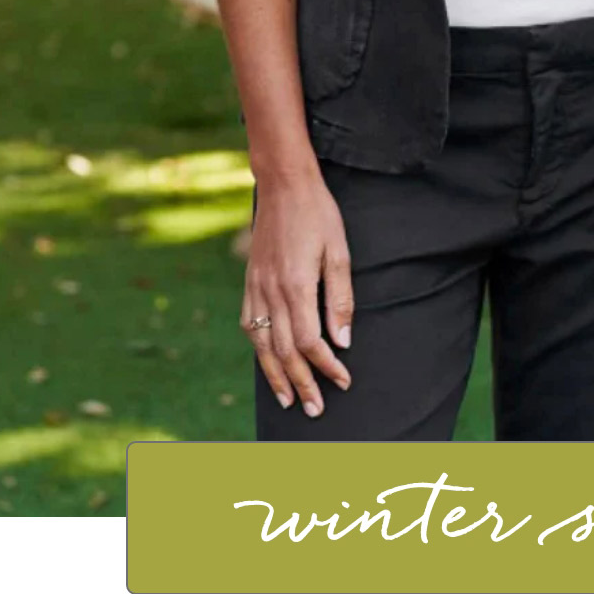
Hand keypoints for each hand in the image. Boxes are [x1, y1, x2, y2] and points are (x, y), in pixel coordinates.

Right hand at [240, 172, 353, 415]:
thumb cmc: (318, 214)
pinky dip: (258, 348)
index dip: (327, 366)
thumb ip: (340, 298)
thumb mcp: (339, 251)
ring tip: (288, 399)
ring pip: (263, 344)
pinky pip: (250, 324)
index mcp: (297, 286)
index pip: (311, 341)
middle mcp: (272, 292)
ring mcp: (256, 288)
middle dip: (302, 383)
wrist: (283, 184)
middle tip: (315, 410)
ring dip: (276, 375)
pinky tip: (267, 360)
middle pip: (286, 351)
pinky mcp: (250, 281)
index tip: (343, 381)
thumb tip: (343, 340)